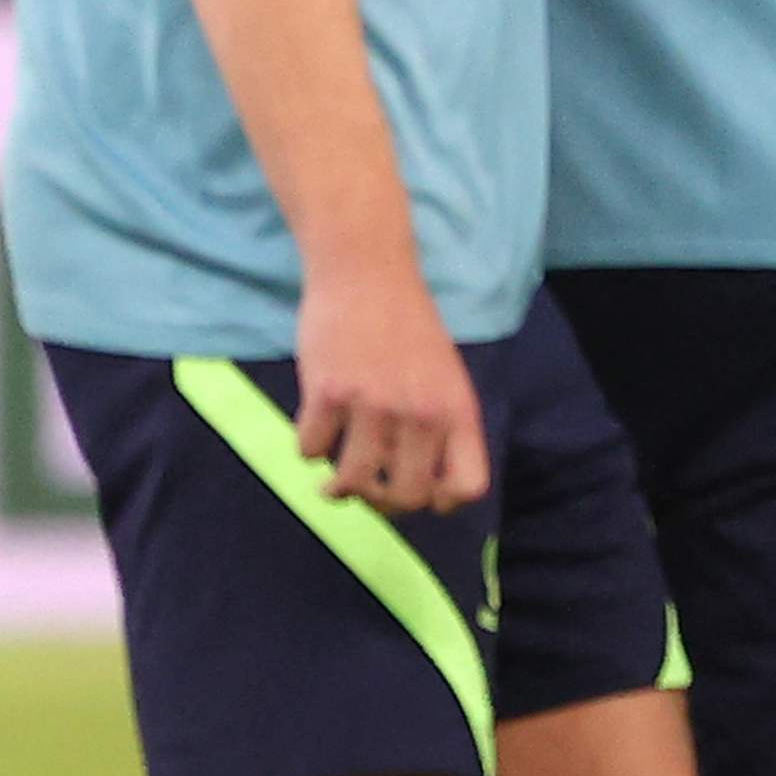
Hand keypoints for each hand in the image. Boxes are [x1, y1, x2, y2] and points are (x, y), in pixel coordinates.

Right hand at [291, 262, 487, 512]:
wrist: (366, 271)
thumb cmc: (405, 325)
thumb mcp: (445, 375)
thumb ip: (441, 425)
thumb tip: (424, 487)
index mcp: (456, 410)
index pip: (466, 486)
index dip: (442, 502)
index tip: (421, 494)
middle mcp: (420, 413)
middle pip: (408, 496)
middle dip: (384, 503)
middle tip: (368, 492)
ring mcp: (373, 404)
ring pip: (354, 481)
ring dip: (339, 490)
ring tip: (331, 485)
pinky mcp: (328, 392)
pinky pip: (311, 449)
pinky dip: (308, 447)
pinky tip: (314, 430)